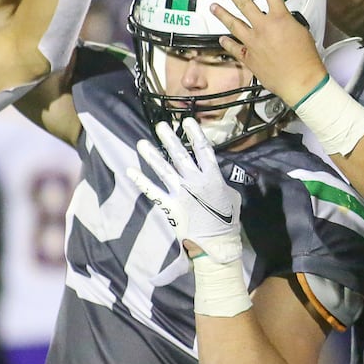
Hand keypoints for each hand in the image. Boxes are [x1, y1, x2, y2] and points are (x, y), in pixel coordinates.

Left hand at [128, 118, 243, 263]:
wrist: (216, 243)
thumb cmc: (227, 221)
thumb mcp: (232, 197)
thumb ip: (222, 184)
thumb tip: (217, 178)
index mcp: (212, 177)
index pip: (203, 150)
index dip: (195, 134)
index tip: (187, 120)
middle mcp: (195, 181)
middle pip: (180, 155)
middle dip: (170, 139)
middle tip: (161, 126)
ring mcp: (180, 193)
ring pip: (164, 170)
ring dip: (152, 155)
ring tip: (141, 143)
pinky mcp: (170, 206)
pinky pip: (153, 192)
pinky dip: (141, 181)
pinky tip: (131, 171)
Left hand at [209, 0, 327, 104]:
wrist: (301, 82)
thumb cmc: (306, 59)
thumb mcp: (302, 32)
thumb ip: (287, 23)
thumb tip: (281, 22)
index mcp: (280, 18)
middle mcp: (263, 28)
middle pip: (244, 4)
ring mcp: (253, 43)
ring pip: (233, 25)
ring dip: (222, 14)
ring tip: (213, 6)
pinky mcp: (249, 58)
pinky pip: (234, 48)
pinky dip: (227, 43)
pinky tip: (221, 39)